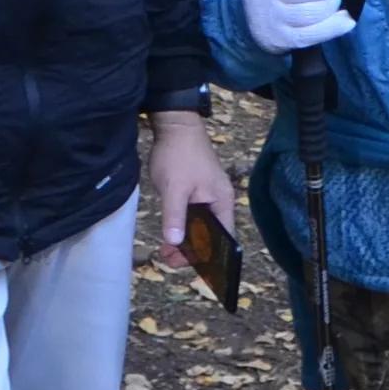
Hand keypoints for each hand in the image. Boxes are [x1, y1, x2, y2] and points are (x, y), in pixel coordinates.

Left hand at [143, 109, 233, 270]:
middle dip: (192, 250)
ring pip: (201, 227)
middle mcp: (219, 202)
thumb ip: (175, 216)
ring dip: (185, 240)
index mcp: (221, 202)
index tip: (185, 263)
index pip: (222, 237)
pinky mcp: (197, 192)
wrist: (175, 126)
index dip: (208, 255)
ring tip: (165, 250)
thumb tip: (175, 243)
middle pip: (211, 235)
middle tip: (168, 258)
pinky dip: (183, 228)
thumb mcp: (174, 188)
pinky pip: (193, 217)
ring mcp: (208, 197)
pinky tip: (170, 234)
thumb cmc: (179, 155)